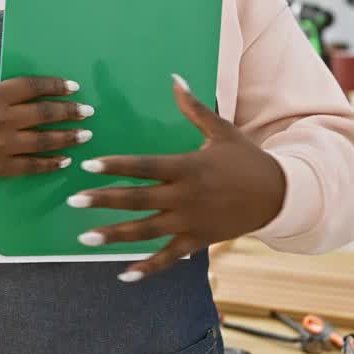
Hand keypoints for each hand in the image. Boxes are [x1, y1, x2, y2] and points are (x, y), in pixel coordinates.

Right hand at [0, 77, 93, 178]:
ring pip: (43, 141)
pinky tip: (66, 160)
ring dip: (68, 138)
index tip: (74, 88)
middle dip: (70, 112)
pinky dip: (51, 163)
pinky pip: (32, 165)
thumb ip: (5, 91)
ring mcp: (0, 145)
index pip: (32, 88)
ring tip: (85, 135)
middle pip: (43, 114)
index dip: (56, 87)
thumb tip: (39, 91)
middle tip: (87, 112)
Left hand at [68, 74, 286, 281]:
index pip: (144, 166)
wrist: (279, 195)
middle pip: (137, 199)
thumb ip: (193, 108)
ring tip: (85, 239)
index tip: (88, 165)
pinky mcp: (197, 241)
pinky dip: (147, 268)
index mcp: (187, 167)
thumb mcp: (221, 130)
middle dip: (103, 200)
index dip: (115, 166)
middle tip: (74, 200)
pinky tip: (124, 274)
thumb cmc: (246, 159)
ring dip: (114, 235)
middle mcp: (184, 196)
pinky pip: (168, 257)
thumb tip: (174, 78)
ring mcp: (190, 222)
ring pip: (146, 231)